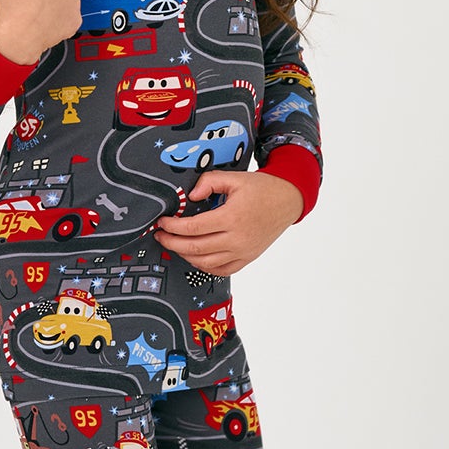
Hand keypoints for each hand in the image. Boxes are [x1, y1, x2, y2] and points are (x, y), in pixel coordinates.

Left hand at [151, 170, 302, 274]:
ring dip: (185, 255)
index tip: (163, 222)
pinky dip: (204, 266)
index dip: (172, 226)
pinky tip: (195, 256)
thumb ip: (210, 181)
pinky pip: (221, 270)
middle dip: (172, 243)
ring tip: (175, 245)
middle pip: (194, 248)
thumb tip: (190, 196)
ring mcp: (243, 251)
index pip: (193, 227)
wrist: (288, 201)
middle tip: (160, 236)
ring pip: (205, 262)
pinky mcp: (247, 258)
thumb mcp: (235, 178)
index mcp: (232, 217)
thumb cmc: (262, 189)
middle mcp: (237, 239)